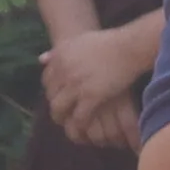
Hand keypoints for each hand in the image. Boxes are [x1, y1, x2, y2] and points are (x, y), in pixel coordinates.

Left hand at [44, 16, 155, 147]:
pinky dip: (80, 125)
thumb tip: (41, 59)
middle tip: (64, 113)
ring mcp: (76, 84)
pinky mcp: (91, 96)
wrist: (128, 47)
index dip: (52, 90)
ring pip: (59, 109)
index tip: (60, 96)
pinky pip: (79, 117)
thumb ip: (59, 51)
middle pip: (51, 96)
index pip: (46, 80)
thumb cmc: (108, 43)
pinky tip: (85, 128)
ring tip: (70, 125)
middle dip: (56, 106)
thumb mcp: (78, 41)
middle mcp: (63, 71)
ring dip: (63, 119)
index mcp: (60, 57)